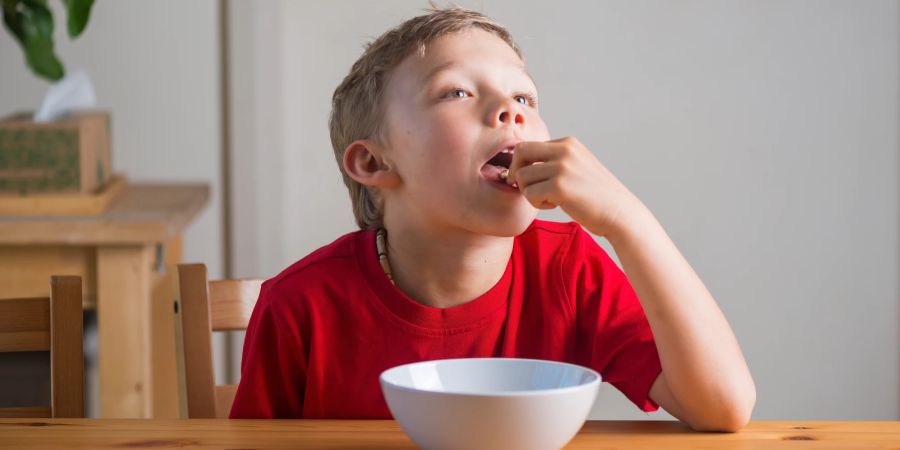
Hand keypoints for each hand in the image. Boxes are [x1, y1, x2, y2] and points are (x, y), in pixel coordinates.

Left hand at [507, 136, 645, 237]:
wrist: (619, 212)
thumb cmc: (595, 195)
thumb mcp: (576, 166)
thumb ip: (553, 161)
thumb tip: (519, 166)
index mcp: (568, 143)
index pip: (529, 146)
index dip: (523, 165)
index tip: (531, 180)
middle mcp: (564, 150)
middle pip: (520, 152)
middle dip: (517, 172)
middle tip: (527, 188)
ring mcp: (562, 167)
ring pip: (522, 177)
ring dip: (529, 192)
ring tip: (548, 199)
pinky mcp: (559, 187)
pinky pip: (530, 194)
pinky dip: (537, 204)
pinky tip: (554, 205)